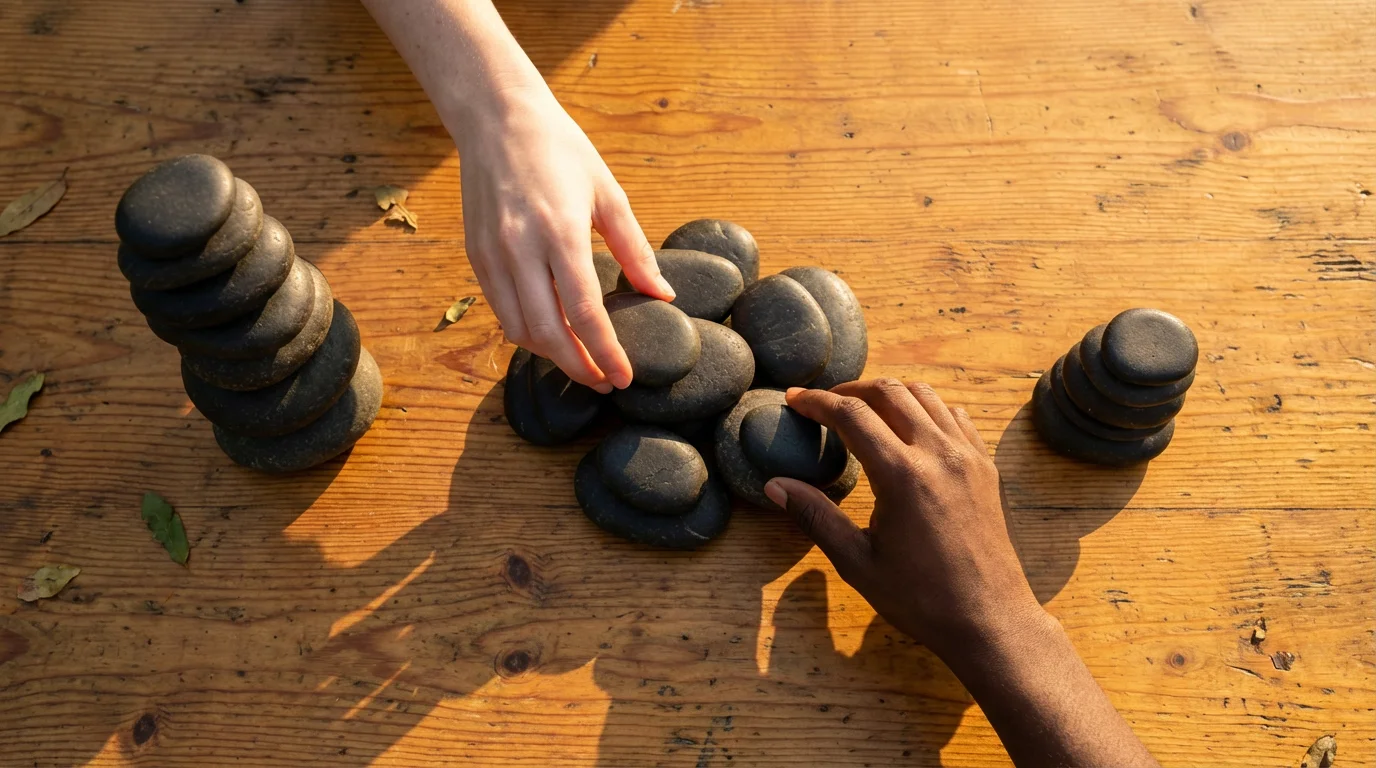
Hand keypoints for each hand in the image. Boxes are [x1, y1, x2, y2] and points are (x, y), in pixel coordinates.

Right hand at [451, 85, 674, 392]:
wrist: (497, 119)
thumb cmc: (560, 150)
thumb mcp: (608, 194)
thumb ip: (635, 250)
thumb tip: (663, 294)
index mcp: (560, 233)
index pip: (584, 314)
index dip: (606, 353)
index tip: (624, 377)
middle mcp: (521, 249)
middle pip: (549, 333)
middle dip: (580, 367)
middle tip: (605, 382)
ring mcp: (493, 255)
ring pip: (520, 329)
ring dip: (552, 354)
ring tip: (581, 362)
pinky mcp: (476, 255)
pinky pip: (501, 310)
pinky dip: (526, 331)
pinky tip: (550, 335)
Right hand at [763, 380, 1045, 657]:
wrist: (989, 621)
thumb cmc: (920, 598)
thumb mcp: (857, 562)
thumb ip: (815, 516)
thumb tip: (774, 486)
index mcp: (902, 475)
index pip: (851, 414)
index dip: (817, 401)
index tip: (793, 399)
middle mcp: (938, 454)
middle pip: (889, 392)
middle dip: (850, 390)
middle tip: (824, 404)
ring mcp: (967, 457)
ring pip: (925, 396)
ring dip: (888, 394)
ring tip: (863, 410)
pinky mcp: (985, 467)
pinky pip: (954, 416)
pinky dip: (926, 409)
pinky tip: (909, 428)